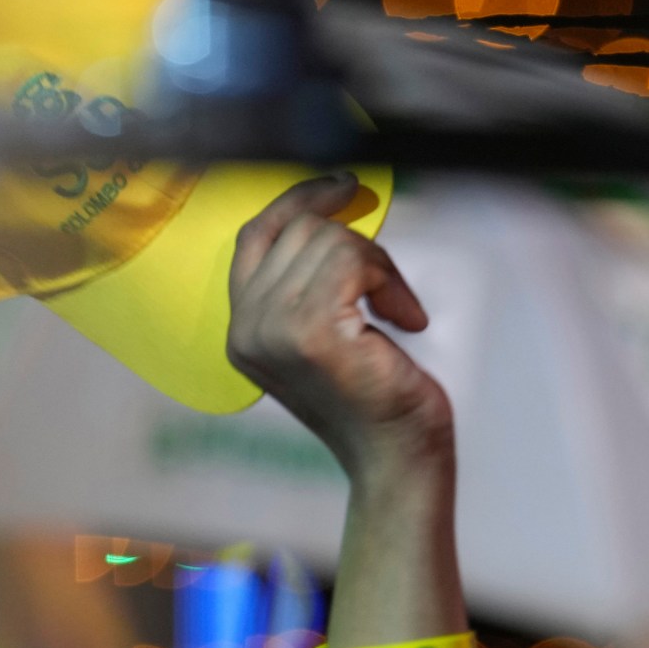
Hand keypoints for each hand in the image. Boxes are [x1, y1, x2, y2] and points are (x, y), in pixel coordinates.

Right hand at [226, 175, 449, 490]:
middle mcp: (247, 329)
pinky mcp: (312, 331)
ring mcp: (274, 329)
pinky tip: (406, 319)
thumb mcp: (324, 337)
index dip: (297, 202)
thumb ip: (307, 285)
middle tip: (391, 292)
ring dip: (381, 268)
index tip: (342, 188)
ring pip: (331, 241)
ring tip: (399, 311)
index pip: (254, 235)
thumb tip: (329, 213)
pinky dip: (390, 281)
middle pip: (300, 231)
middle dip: (359, 247)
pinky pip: (353, 260)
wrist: (397, 459)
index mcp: (242, 330)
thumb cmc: (376, 400)